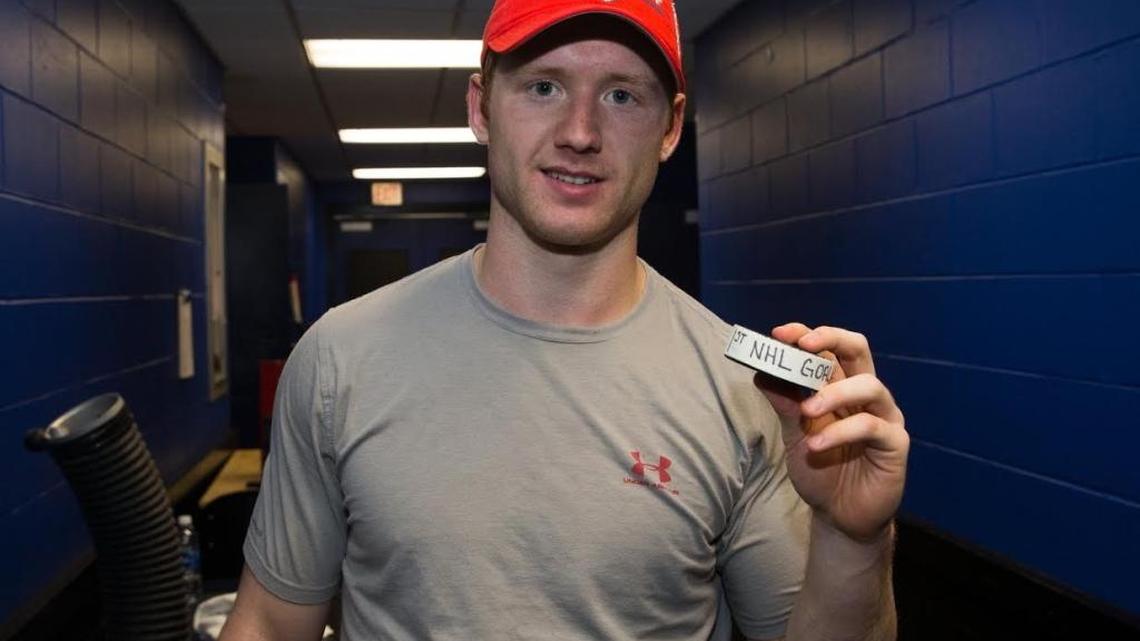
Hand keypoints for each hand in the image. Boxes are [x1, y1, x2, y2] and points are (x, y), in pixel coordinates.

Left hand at [756, 323, 909, 541]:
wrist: (839, 515)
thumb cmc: (820, 469)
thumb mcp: (794, 434)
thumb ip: (784, 404)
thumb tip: (762, 372)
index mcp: (840, 386)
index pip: (829, 348)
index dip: (807, 334)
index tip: (778, 334)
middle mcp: (864, 395)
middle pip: (858, 349)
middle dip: (830, 340)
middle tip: (802, 347)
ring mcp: (884, 416)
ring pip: (869, 385)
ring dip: (833, 394)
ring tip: (806, 412)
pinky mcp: (895, 443)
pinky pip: (872, 426)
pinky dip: (840, 432)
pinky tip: (816, 445)